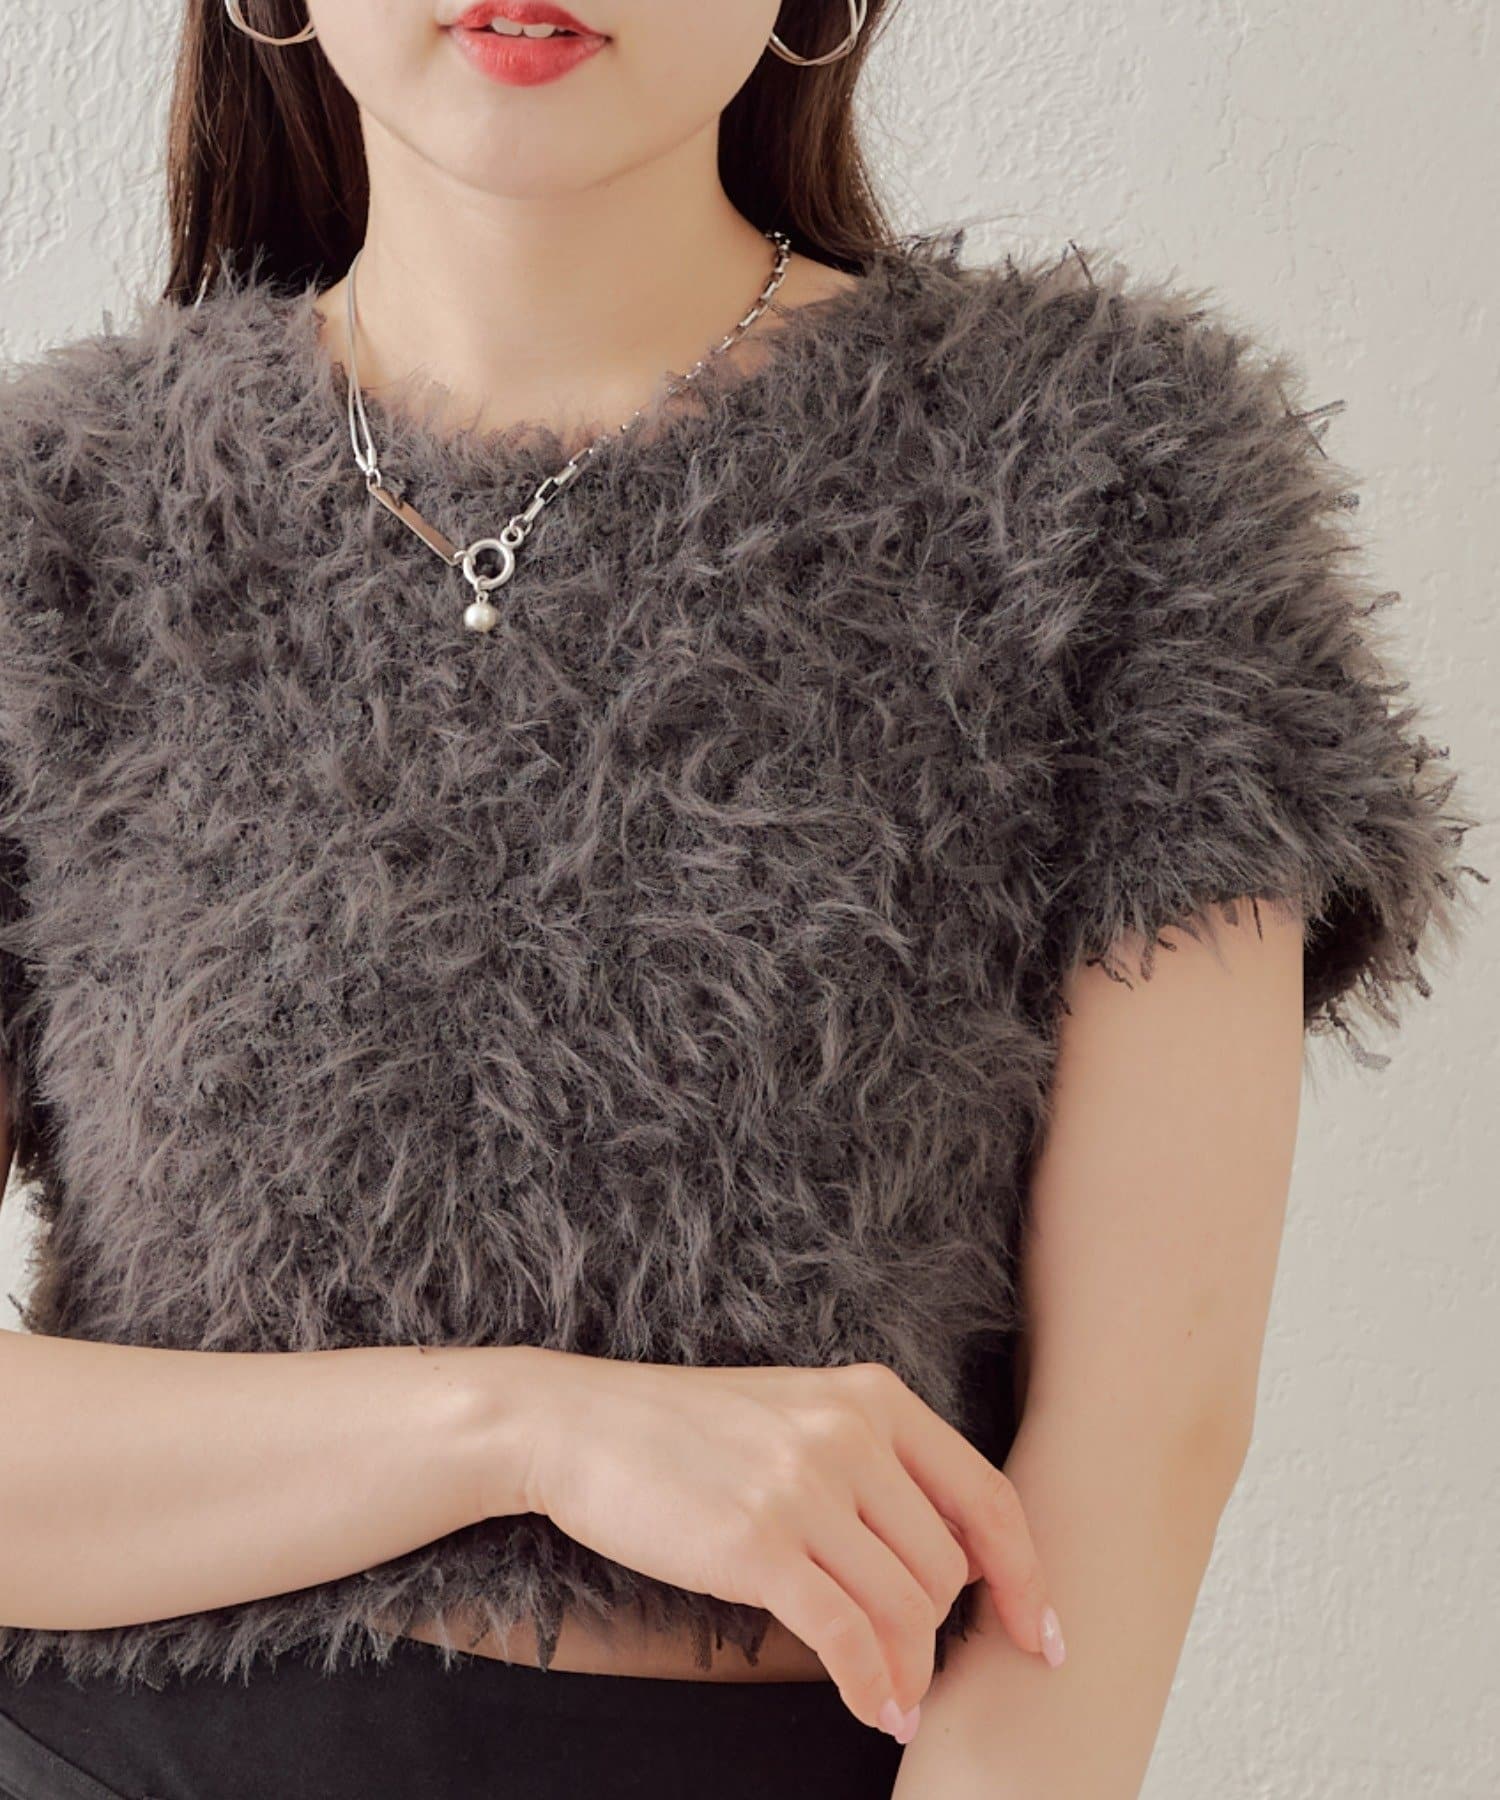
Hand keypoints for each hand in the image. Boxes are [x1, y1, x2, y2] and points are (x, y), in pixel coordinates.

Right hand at [498, 1353, 1059, 1736]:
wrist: (583, 1424)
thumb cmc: (694, 1432)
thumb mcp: (803, 1416)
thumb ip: (880, 1468)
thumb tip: (952, 1564)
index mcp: (874, 1396)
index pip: (987, 1497)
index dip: (1026, 1577)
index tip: (1041, 1636)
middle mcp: (851, 1433)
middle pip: (947, 1568)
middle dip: (940, 1633)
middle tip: (916, 1668)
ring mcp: (805, 1486)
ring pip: (905, 1608)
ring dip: (908, 1672)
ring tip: (895, 1698)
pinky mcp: (758, 1543)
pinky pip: (846, 1635)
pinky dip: (869, 1685)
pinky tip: (871, 1707)